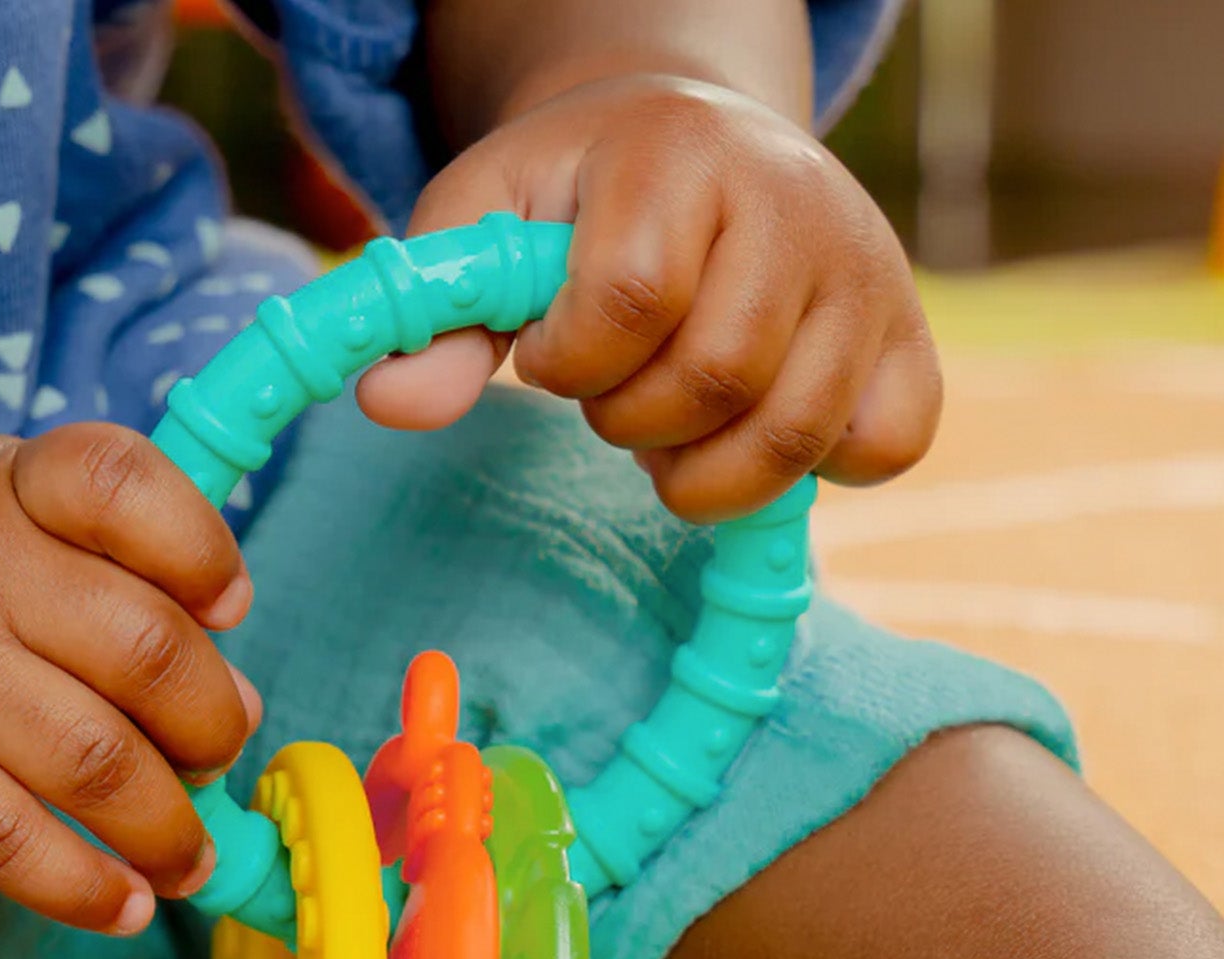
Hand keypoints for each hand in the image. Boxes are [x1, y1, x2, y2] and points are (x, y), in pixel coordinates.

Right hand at [0, 427, 259, 932]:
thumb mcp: (4, 506)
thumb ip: (123, 572)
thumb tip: (237, 703)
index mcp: (13, 488)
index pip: (123, 486)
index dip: (202, 550)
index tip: (230, 605)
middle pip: (145, 650)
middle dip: (213, 725)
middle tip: (215, 754)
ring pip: (95, 762)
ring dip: (169, 826)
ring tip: (190, 854)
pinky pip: (8, 842)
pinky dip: (83, 886)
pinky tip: (126, 903)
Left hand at [358, 74, 940, 521]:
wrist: (700, 148)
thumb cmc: (580, 199)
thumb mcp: (489, 224)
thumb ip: (436, 314)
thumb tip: (388, 406)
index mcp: (677, 153)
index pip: (631, 297)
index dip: (577, 362)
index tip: (559, 355)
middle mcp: (793, 201)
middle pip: (713, 377)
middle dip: (634, 419)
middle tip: (620, 390)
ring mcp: (867, 273)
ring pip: (795, 434)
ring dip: (708, 468)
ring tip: (676, 422)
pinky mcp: (910, 339)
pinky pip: (885, 447)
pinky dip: (814, 469)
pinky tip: (759, 425)